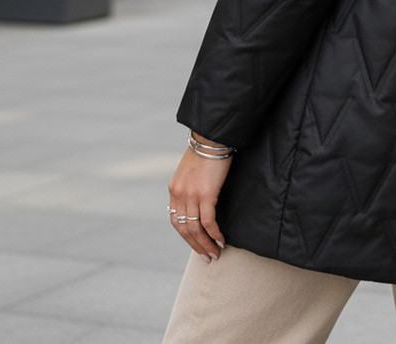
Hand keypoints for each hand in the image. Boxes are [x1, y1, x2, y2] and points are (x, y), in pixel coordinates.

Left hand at [168, 140, 232, 261]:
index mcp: (174, 189)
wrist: (212, 137)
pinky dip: (214, 234)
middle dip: (196, 246)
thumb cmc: (206, 151)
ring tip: (215, 254)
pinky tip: (221, 240)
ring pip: (195, 229)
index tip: (197, 245)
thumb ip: (191, 187)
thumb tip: (200, 202)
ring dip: (205, 244)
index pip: (176, 220)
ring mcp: (191, 195)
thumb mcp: (191, 171)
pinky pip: (208, 221)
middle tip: (207, 257)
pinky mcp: (205, 194)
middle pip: (184, 229)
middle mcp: (179, 195)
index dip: (186, 236)